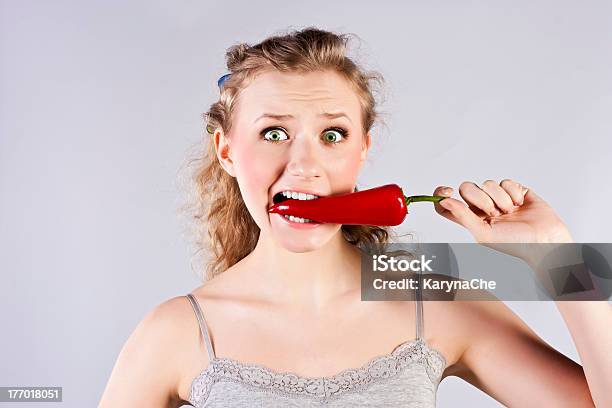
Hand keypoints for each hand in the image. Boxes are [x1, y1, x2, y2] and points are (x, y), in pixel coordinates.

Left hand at [433, 179, 573, 259]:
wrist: (545, 240)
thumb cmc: (515, 244)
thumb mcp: (483, 234)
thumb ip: (462, 216)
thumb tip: (443, 201)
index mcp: (470, 219)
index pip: (447, 203)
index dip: (441, 194)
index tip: (446, 191)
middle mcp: (482, 207)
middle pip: (467, 188)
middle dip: (480, 199)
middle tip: (493, 213)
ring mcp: (498, 197)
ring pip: (487, 184)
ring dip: (499, 199)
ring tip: (510, 212)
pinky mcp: (515, 190)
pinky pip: (505, 182)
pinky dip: (512, 193)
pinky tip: (520, 204)